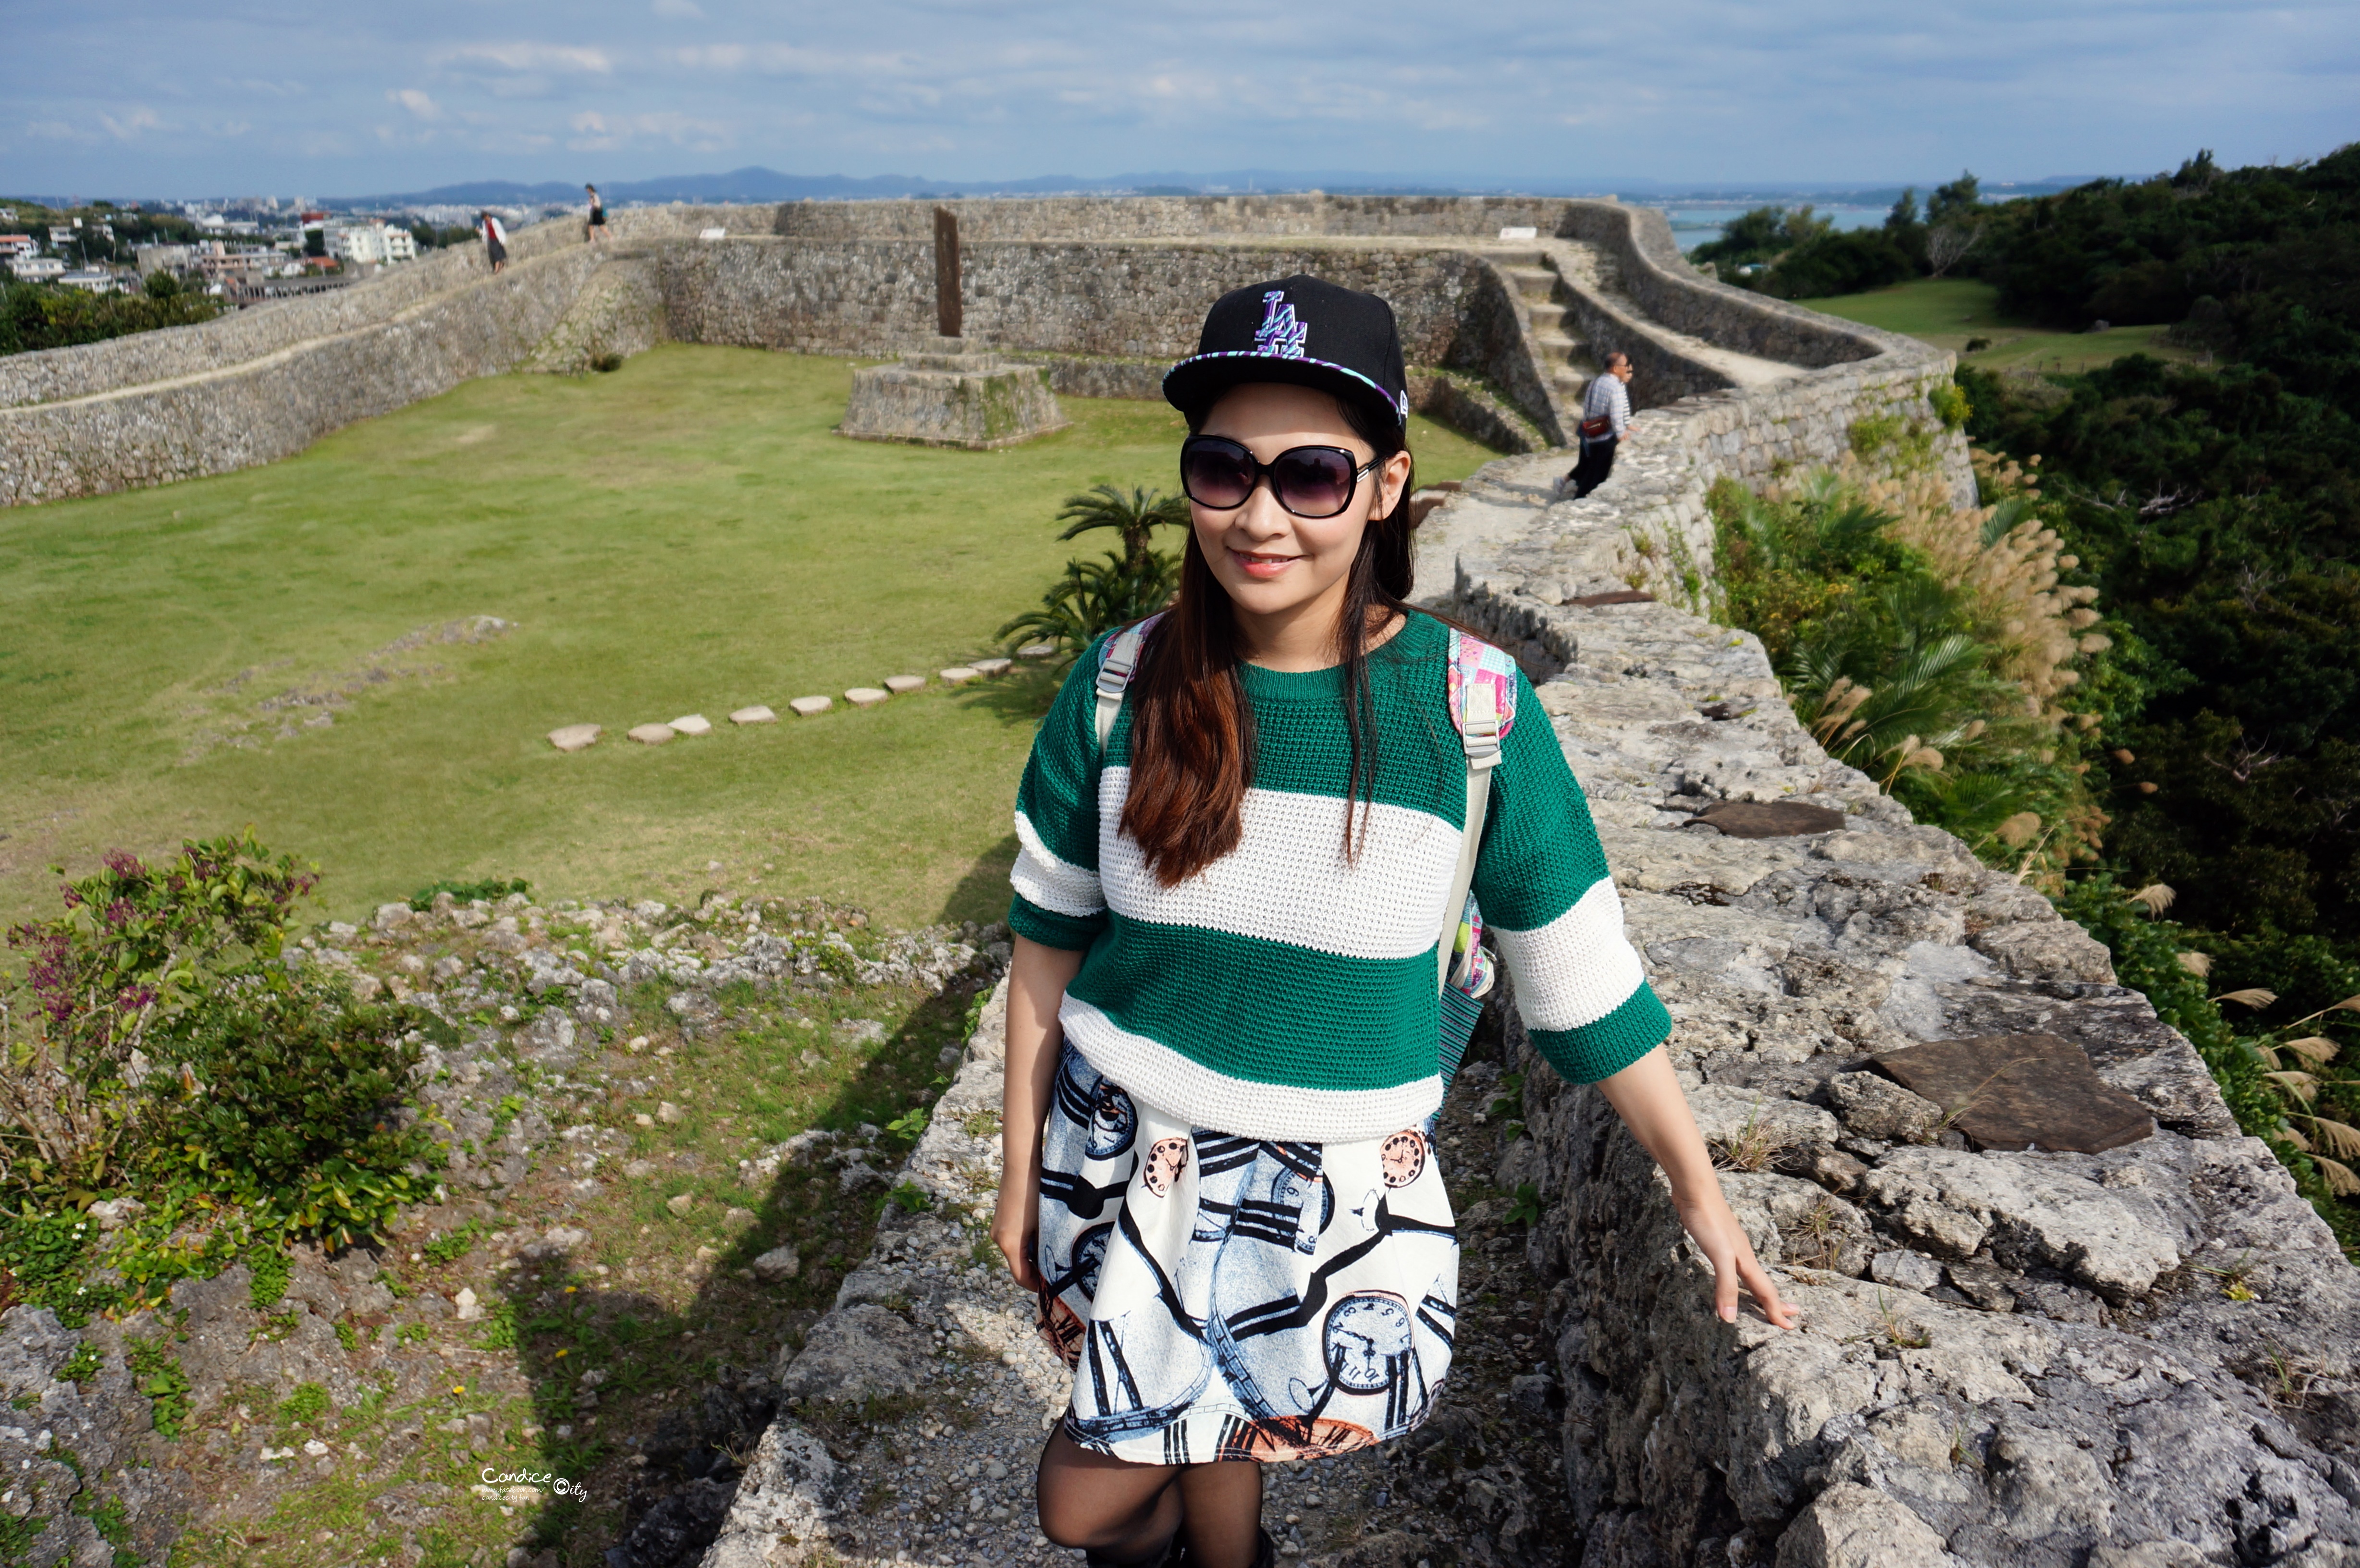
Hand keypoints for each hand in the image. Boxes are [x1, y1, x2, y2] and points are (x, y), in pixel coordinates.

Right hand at [992, 1154, 1044, 1293]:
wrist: (1021, 1165)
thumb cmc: (1035, 1193)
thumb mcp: (1044, 1223)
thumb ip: (1045, 1245)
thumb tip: (1051, 1262)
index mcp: (1009, 1244)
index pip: (1021, 1276)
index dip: (1035, 1285)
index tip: (1050, 1289)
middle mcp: (998, 1238)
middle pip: (1017, 1264)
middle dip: (1035, 1270)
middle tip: (1055, 1271)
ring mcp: (998, 1227)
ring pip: (1016, 1251)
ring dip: (1031, 1254)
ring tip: (1051, 1252)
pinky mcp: (1000, 1218)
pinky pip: (1013, 1238)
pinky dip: (1026, 1242)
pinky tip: (1041, 1235)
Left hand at [1674, 1188, 1799, 1327]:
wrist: (1695, 1190)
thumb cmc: (1709, 1221)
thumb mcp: (1719, 1256)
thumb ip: (1725, 1286)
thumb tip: (1730, 1320)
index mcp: (1745, 1261)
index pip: (1765, 1292)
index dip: (1775, 1311)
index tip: (1789, 1329)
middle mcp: (1742, 1255)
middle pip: (1762, 1284)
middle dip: (1776, 1302)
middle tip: (1791, 1317)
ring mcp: (1730, 1247)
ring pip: (1749, 1275)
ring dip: (1759, 1290)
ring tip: (1764, 1299)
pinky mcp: (1716, 1240)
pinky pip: (1733, 1266)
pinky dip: (1739, 1278)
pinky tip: (1734, 1273)